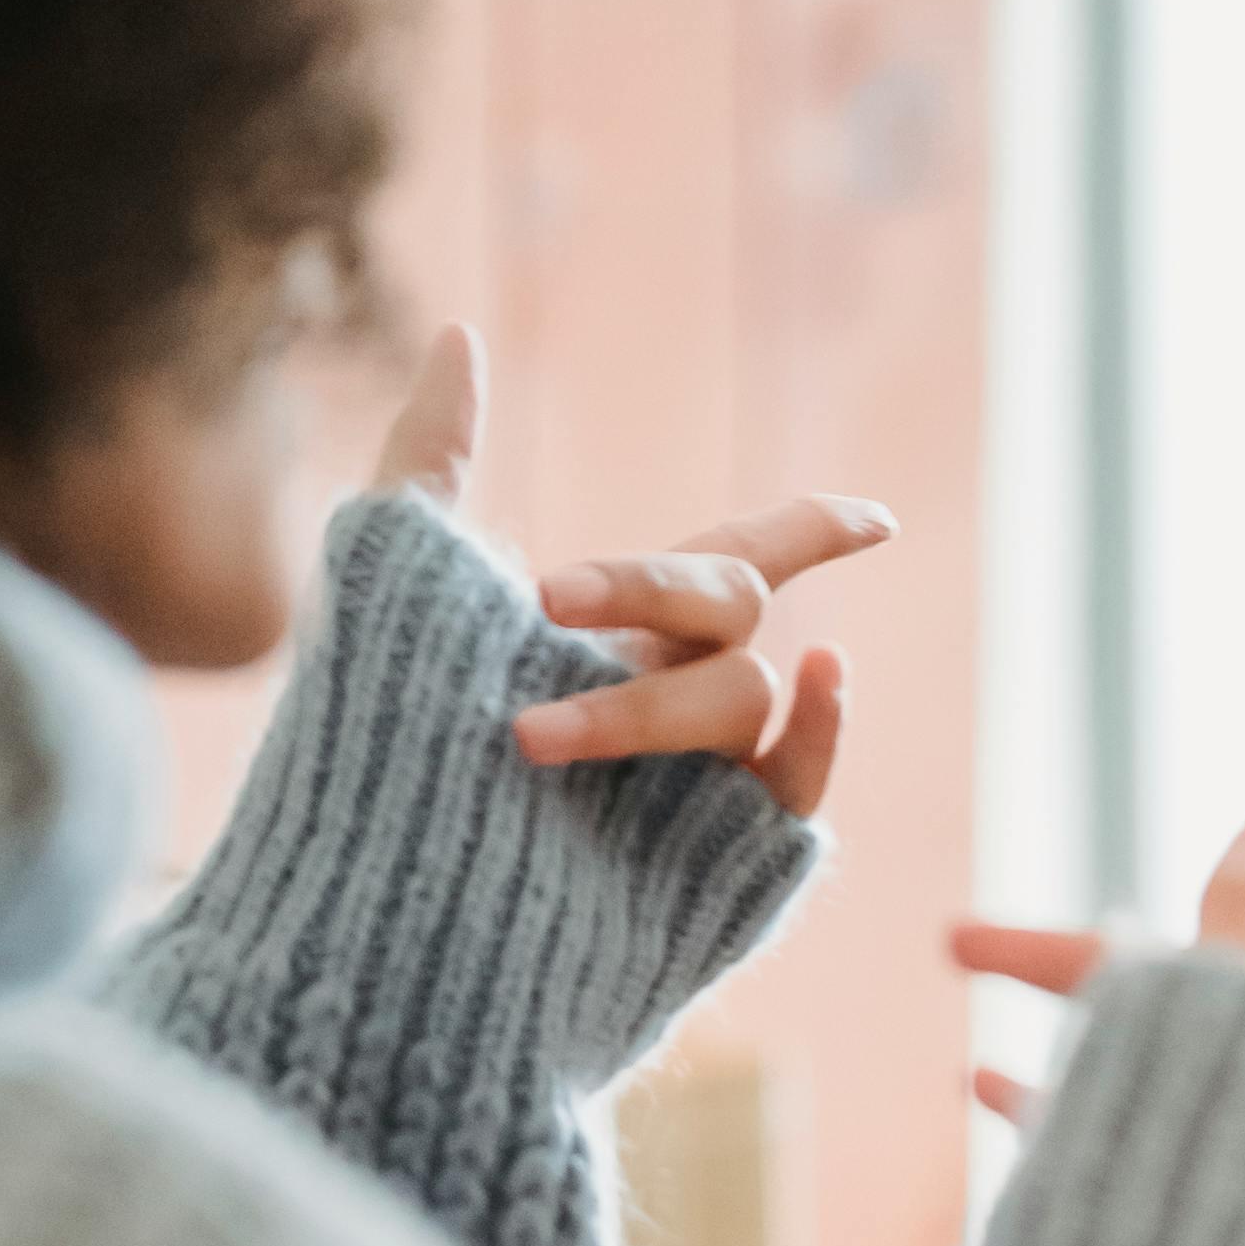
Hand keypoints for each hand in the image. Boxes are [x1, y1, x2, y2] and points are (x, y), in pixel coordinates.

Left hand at [371, 320, 892, 822]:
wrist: (365, 914)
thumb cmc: (370, 751)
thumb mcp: (390, 583)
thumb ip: (432, 452)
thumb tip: (461, 331)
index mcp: (628, 638)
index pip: (746, 562)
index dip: (818, 531)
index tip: (879, 521)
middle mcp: (681, 704)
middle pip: (728, 603)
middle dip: (644, 586)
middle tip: (541, 599)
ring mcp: (703, 786)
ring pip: (736, 695)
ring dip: (640, 704)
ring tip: (521, 741)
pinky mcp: (713, 866)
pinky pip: (795, 789)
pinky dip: (818, 734)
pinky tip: (815, 680)